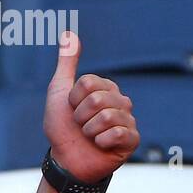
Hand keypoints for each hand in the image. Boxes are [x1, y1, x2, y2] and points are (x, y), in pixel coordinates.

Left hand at [43, 31, 139, 183]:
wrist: (67, 159)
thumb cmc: (62, 126)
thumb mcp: (60, 91)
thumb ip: (66, 63)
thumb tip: (68, 33)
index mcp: (106, 88)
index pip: (88, 83)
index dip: (73, 99)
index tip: (72, 109)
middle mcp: (121, 102)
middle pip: (97, 99)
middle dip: (80, 116)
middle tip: (79, 125)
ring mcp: (128, 120)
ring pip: (106, 117)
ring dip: (88, 130)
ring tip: (88, 136)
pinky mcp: (132, 140)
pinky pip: (116, 134)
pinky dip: (100, 142)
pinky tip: (100, 146)